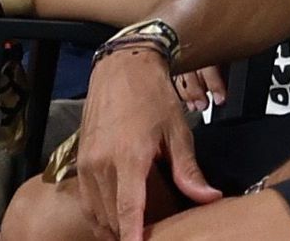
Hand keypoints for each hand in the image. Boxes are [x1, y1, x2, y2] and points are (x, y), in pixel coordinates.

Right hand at [76, 48, 219, 240]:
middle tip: (146, 240)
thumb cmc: (152, 95)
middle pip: (110, 217)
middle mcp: (102, 162)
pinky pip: (86, 198)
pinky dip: (98, 214)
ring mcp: (87, 161)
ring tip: (130, 236)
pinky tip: (113, 220)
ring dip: (111, 228)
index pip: (127, 209)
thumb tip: (208, 198)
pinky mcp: (81, 158)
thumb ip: (188, 170)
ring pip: (95, 211)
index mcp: (128, 157)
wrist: (122, 66)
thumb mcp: (177, 131)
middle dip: (125, 235)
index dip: (132, 237)